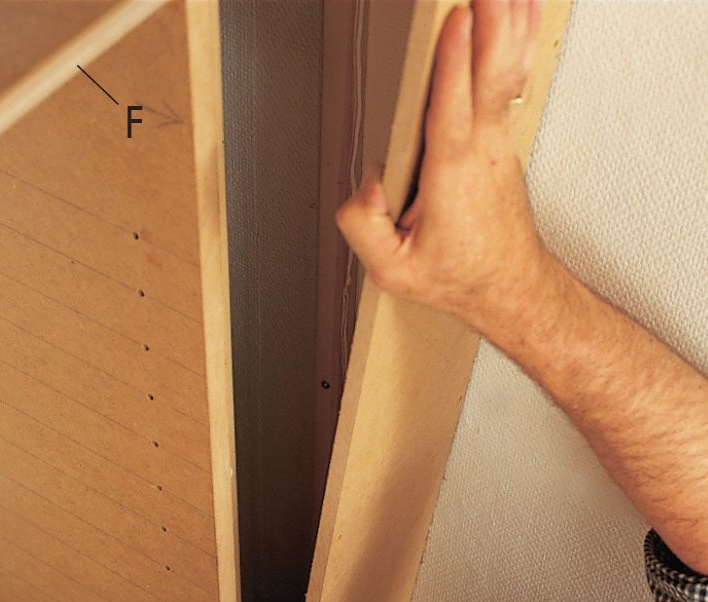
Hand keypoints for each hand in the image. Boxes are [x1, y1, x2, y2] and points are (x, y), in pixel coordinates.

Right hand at [336, 0, 546, 335]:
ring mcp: (498, 143)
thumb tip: (367, 180)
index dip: (452, 66)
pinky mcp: (504, 140)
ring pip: (508, 70)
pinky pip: (513, 79)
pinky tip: (523, 13)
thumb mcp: (392, 271)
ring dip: (511, 23)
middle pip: (490, 76)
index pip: (449, 113)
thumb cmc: (458, 275)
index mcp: (451, 178)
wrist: (508, 287)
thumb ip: (365, 224)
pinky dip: (520, 40)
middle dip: (491, 24)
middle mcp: (481, 153)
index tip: (455, 23)